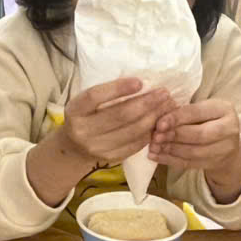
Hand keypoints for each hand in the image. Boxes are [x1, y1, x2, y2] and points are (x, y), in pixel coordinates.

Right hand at [60, 79, 176, 165]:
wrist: (74, 148)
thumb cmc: (85, 117)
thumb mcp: (86, 103)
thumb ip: (106, 94)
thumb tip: (141, 83)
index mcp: (75, 110)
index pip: (95, 96)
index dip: (118, 89)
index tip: (140, 82)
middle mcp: (83, 130)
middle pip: (120, 115)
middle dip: (146, 103)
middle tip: (163, 93)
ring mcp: (97, 147)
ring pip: (132, 131)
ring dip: (153, 117)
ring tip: (166, 106)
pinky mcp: (111, 158)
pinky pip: (136, 144)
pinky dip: (150, 131)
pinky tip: (158, 121)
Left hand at [149, 99, 240, 201]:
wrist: (226, 142)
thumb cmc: (207, 120)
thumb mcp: (201, 110)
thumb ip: (183, 113)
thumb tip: (158, 120)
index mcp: (224, 109)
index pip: (197, 113)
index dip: (176, 118)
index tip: (158, 123)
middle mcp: (229, 128)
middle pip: (199, 134)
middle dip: (174, 135)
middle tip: (155, 137)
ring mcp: (225, 149)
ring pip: (193, 152)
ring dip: (170, 149)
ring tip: (154, 147)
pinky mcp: (215, 163)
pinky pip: (189, 163)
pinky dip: (170, 160)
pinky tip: (156, 156)